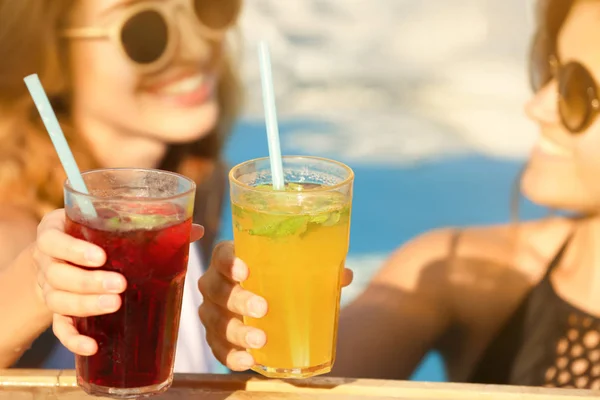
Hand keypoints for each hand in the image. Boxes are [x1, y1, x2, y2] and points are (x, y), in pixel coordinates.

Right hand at [32, 209, 203, 355]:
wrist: (63, 258)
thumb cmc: (96, 237)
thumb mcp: (111, 224)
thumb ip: (150, 226)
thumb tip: (198, 230)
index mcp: (56, 232)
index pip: (53, 239)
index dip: (73, 249)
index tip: (101, 256)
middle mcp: (47, 261)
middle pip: (57, 274)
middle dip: (88, 282)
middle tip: (120, 285)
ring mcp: (48, 288)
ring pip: (57, 300)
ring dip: (85, 305)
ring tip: (115, 305)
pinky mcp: (54, 312)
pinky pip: (58, 328)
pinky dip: (72, 339)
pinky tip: (93, 345)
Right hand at [198, 241, 352, 370]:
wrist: (264, 305)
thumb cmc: (279, 281)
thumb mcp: (295, 272)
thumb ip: (317, 271)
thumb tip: (344, 275)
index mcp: (232, 260)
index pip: (221, 255)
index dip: (228, 262)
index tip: (245, 270)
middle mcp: (216, 284)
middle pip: (215, 289)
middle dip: (237, 299)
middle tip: (262, 307)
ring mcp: (213, 312)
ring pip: (214, 321)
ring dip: (236, 332)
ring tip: (259, 340)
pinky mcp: (216, 337)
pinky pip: (217, 348)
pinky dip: (231, 356)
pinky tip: (249, 361)